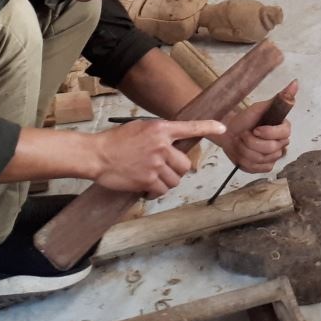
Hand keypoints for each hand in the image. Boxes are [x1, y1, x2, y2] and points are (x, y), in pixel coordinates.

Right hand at [92, 118, 225, 197]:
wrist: (97, 154)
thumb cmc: (116, 141)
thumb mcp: (140, 128)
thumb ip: (160, 134)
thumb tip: (174, 143)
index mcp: (161, 129)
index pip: (190, 127)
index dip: (209, 127)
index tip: (222, 128)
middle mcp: (162, 146)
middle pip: (186, 164)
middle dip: (177, 170)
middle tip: (165, 170)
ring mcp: (155, 164)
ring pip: (175, 180)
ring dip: (166, 182)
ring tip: (152, 178)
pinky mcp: (147, 180)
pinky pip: (162, 190)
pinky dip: (156, 192)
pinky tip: (147, 188)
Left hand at [215, 80, 297, 173]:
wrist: (229, 132)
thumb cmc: (244, 119)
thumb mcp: (259, 107)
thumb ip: (280, 97)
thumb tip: (295, 82)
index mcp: (283, 129)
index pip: (284, 133)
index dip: (268, 133)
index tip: (256, 128)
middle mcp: (281, 144)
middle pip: (271, 148)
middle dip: (252, 141)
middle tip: (244, 134)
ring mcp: (273, 157)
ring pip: (262, 159)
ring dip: (246, 149)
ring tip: (240, 142)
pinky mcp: (264, 167)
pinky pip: (258, 168)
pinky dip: (245, 161)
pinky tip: (242, 152)